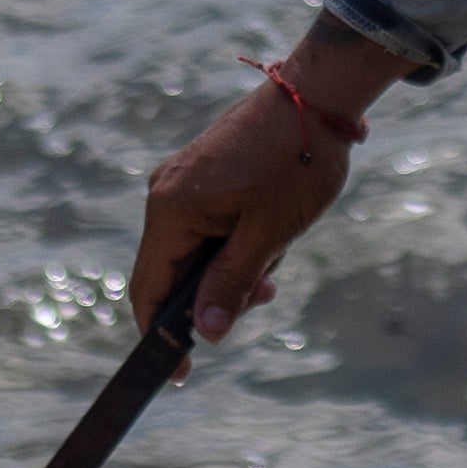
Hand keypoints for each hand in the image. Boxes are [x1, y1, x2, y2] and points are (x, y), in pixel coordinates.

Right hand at [131, 30, 394, 339]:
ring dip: (230, 268)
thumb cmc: (296, 162)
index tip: (181, 374)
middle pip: (170, 273)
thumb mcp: (268, 235)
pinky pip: (205, 225)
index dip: (161, 337)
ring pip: (193, 251)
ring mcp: (181, 180)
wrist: (318, 93)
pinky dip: (232, 242)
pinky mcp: (201, 172)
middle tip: (264, 295)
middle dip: (213, 297)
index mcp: (170, 209)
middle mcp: (164, 194)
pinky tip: (270, 236)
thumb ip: (230, 285)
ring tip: (277, 257)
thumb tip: (203, 335)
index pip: (149, 291)